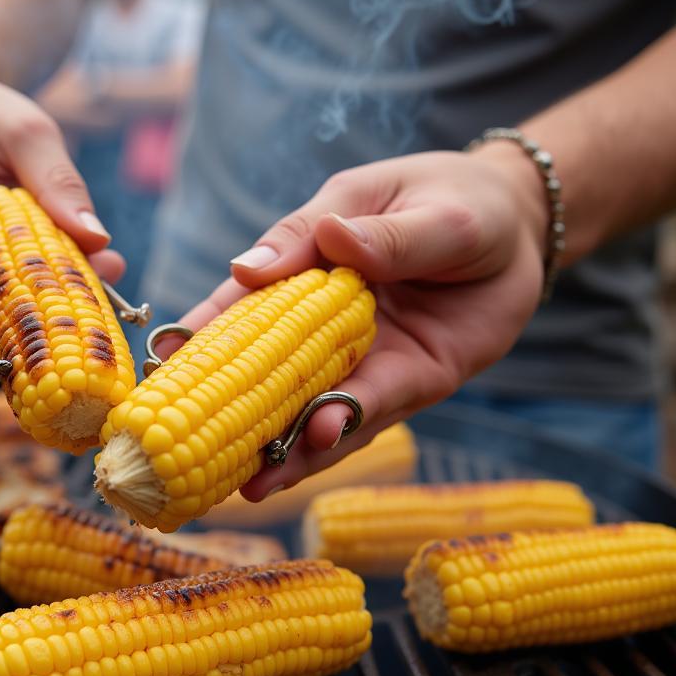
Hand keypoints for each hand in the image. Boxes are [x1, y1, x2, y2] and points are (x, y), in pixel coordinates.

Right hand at [178, 147, 548, 500]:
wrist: (519, 222)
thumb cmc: (446, 197)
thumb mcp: (388, 202)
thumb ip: (346, 236)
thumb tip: (256, 267)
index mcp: (306, 267)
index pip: (243, 305)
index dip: (201, 335)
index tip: (157, 368)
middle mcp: (327, 323)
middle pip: (268, 370)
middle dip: (229, 411)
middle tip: (186, 451)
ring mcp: (367, 357)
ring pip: (313, 403)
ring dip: (282, 441)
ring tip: (249, 478)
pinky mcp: (412, 381)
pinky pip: (372, 409)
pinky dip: (341, 430)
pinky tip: (313, 446)